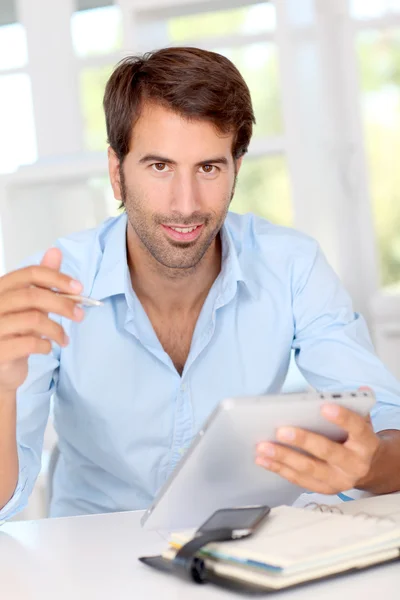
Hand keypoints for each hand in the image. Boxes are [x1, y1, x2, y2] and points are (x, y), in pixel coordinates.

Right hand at [0, 248, 83, 394]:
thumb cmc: (15, 334)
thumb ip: (41, 281)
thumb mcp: (29, 305)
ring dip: (57, 330)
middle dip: (63, 304)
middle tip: (80, 314)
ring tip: (64, 339)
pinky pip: (30, 343)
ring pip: (34, 319)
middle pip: (33, 295)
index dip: (57, 278)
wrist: (2, 370)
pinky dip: (46, 345)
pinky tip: (48, 348)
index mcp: (0, 289)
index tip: (78, 287)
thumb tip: (55, 252)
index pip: (30, 273)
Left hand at [255, 403, 380, 493]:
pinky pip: (299, 480)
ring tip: (263, 446)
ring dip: (283, 457)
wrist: (368, 468)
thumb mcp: (360, 421)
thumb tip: (358, 388)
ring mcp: (339, 480)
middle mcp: (355, 464)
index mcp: (366, 443)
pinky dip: (279, 469)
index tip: (324, 407)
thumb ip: (354, 405)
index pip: (357, 428)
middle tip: (281, 430)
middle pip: (328, 451)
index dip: (342, 418)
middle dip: (303, 440)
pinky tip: (263, 459)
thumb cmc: (356, 438)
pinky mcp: (324, 488)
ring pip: (309, 468)